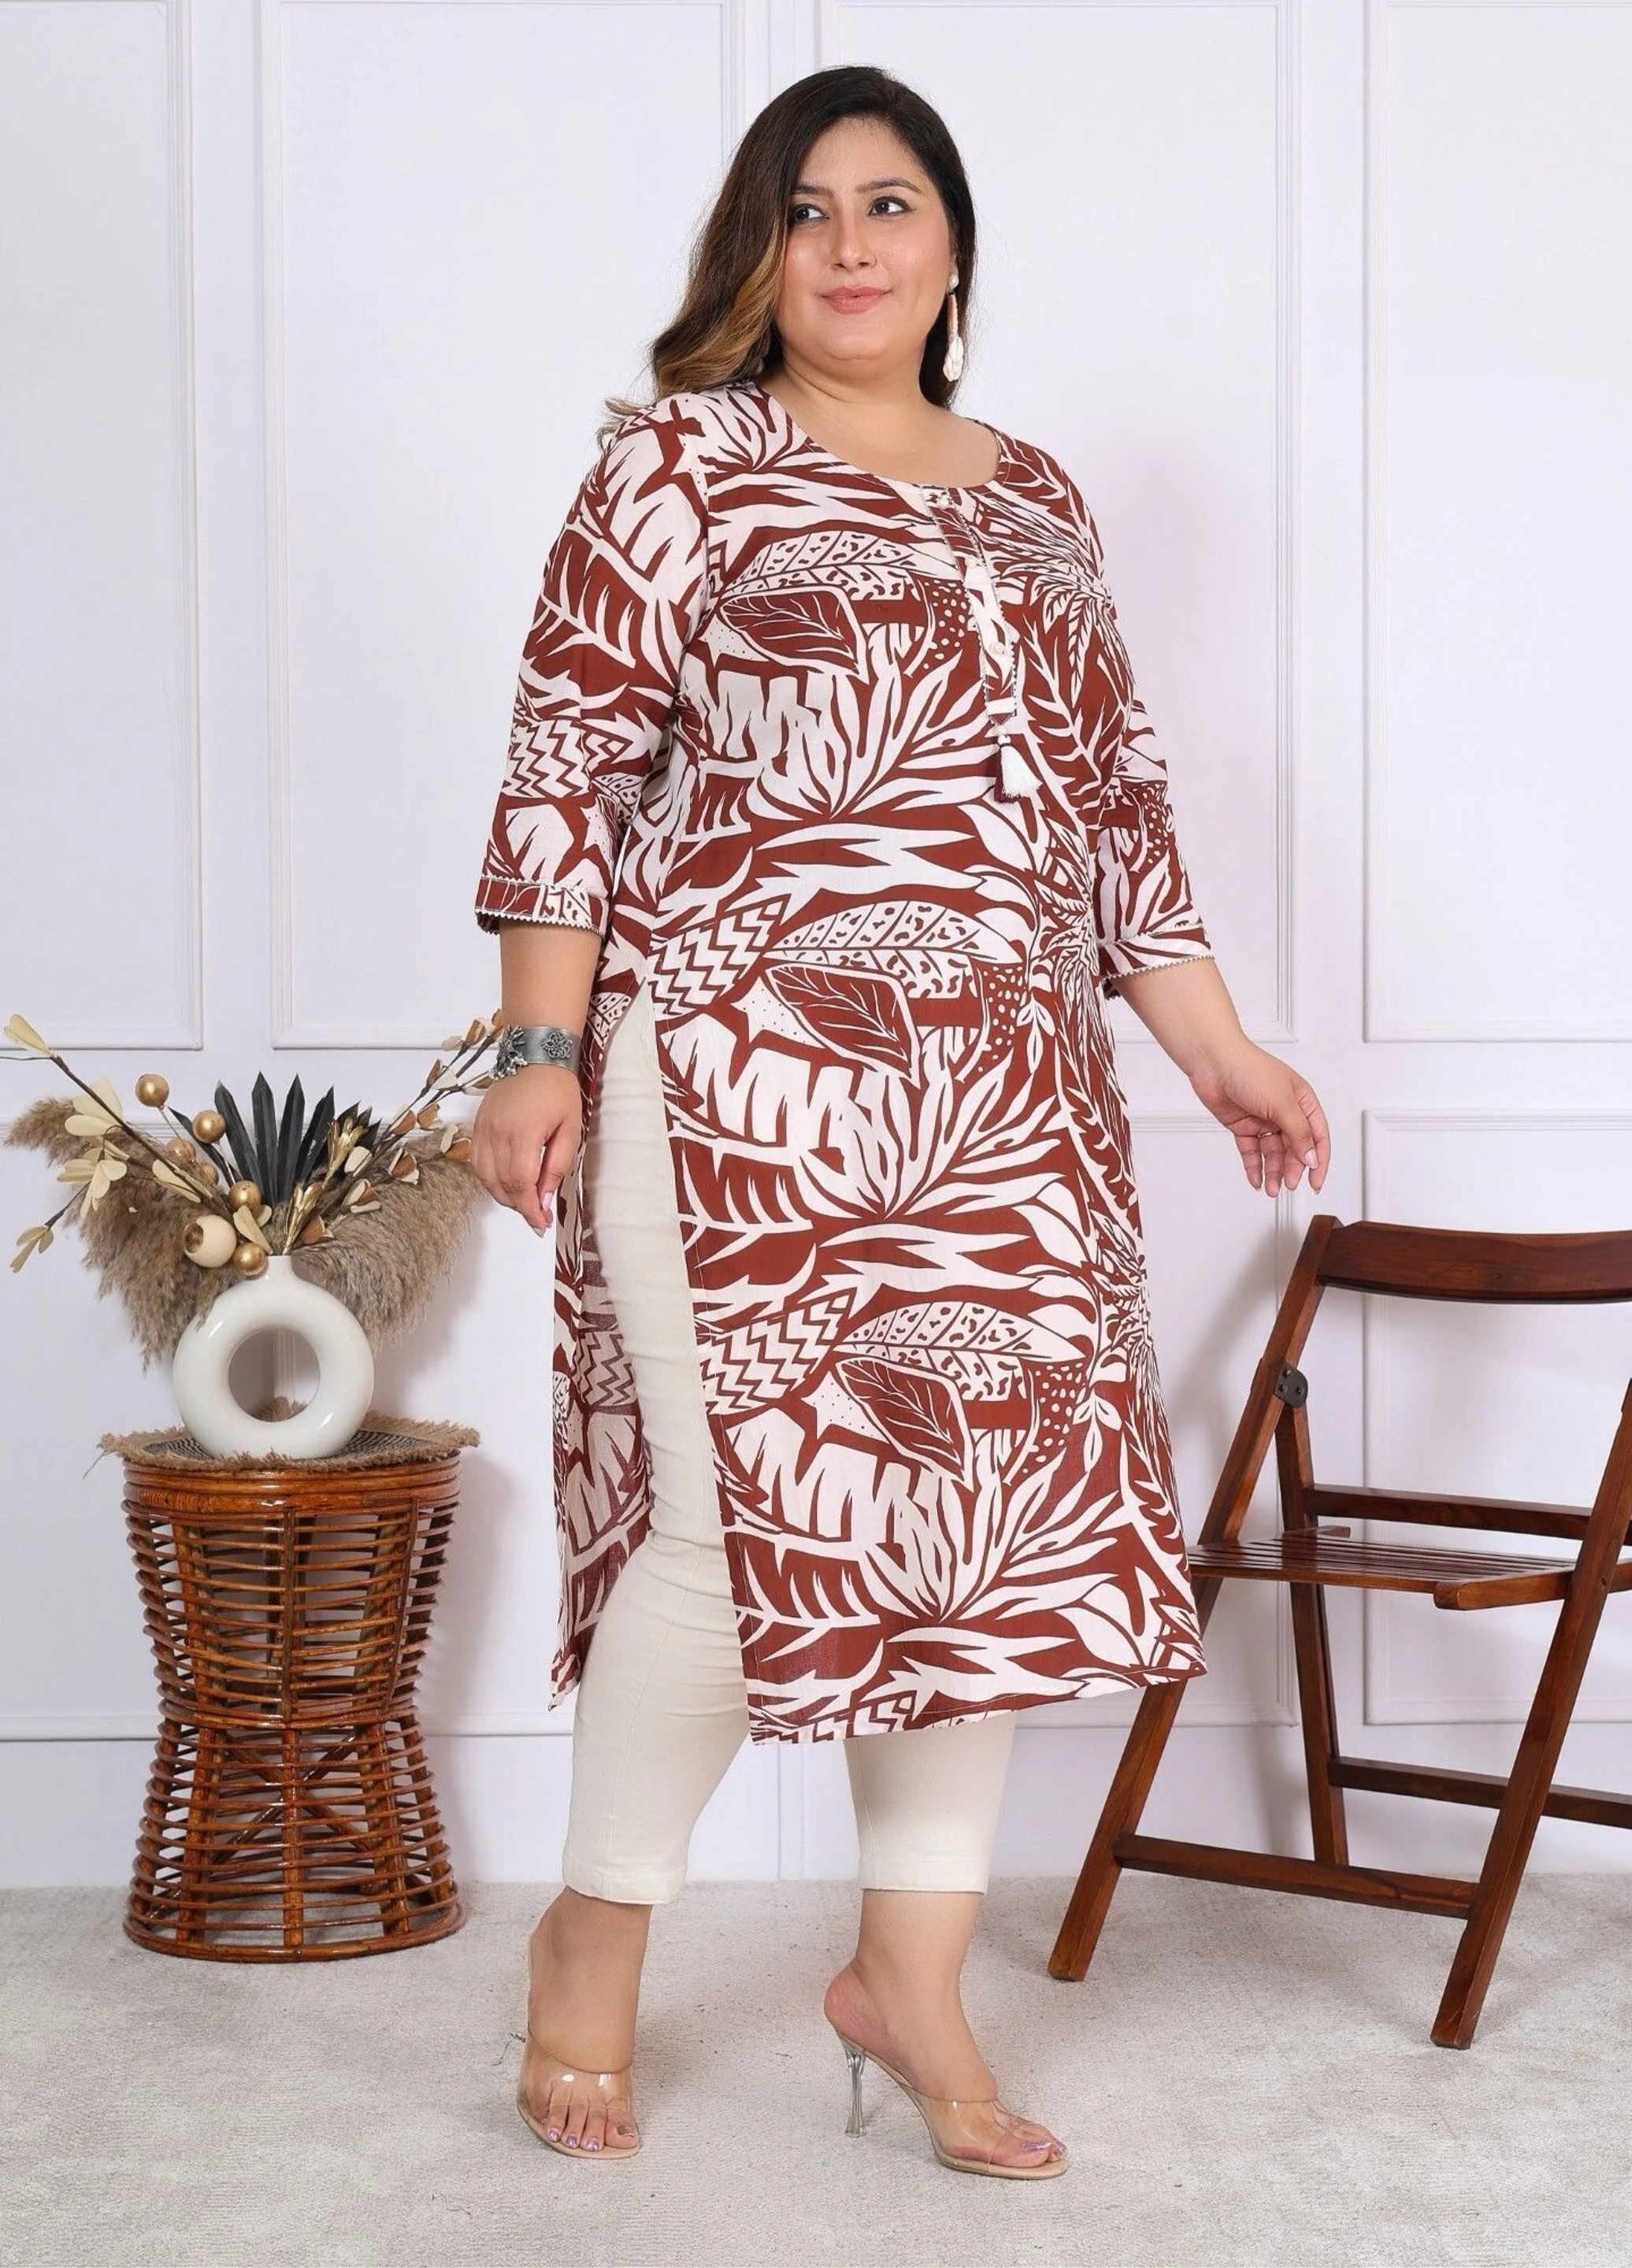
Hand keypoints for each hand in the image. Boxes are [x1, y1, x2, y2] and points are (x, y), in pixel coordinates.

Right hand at [470, 1064, 582, 1233]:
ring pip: (485, 1178)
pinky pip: (477, 1163)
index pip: (520, 1184)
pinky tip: (506, 1182)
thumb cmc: (557, 1091)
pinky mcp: (477, 1127)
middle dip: (519, 1206)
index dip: (529, 1210)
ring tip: (524, 1200)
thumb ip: (556, 1166)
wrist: (535, 1057)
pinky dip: (490, 1179)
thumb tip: (543, 1200)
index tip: (541, 1224)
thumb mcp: (569, 1130)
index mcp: (523, 1133)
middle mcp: (497, 1133)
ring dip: (504, 1195)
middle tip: (537, 1216)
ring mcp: (483, 1130)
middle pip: (501, 1185)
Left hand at [1189, 1041, 1330, 1196]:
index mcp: (1303, 1102)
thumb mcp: (1282, 1103)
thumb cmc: (1250, 1070)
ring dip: (1273, 1171)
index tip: (1315, 1182)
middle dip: (1292, 1168)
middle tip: (1288, 1185)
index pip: (1317, 1137)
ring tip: (1271, 1188)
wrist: (1213, 1063)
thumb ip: (1298, 1133)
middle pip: (1295, 1148)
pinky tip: (1256, 1180)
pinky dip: (1254, 1167)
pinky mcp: (1244, 1126)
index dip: (1319, 1161)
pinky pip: (1252, 1151)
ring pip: (1273, 1153)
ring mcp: (1264, 1120)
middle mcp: (1285, 1112)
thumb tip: (1312, 1158)